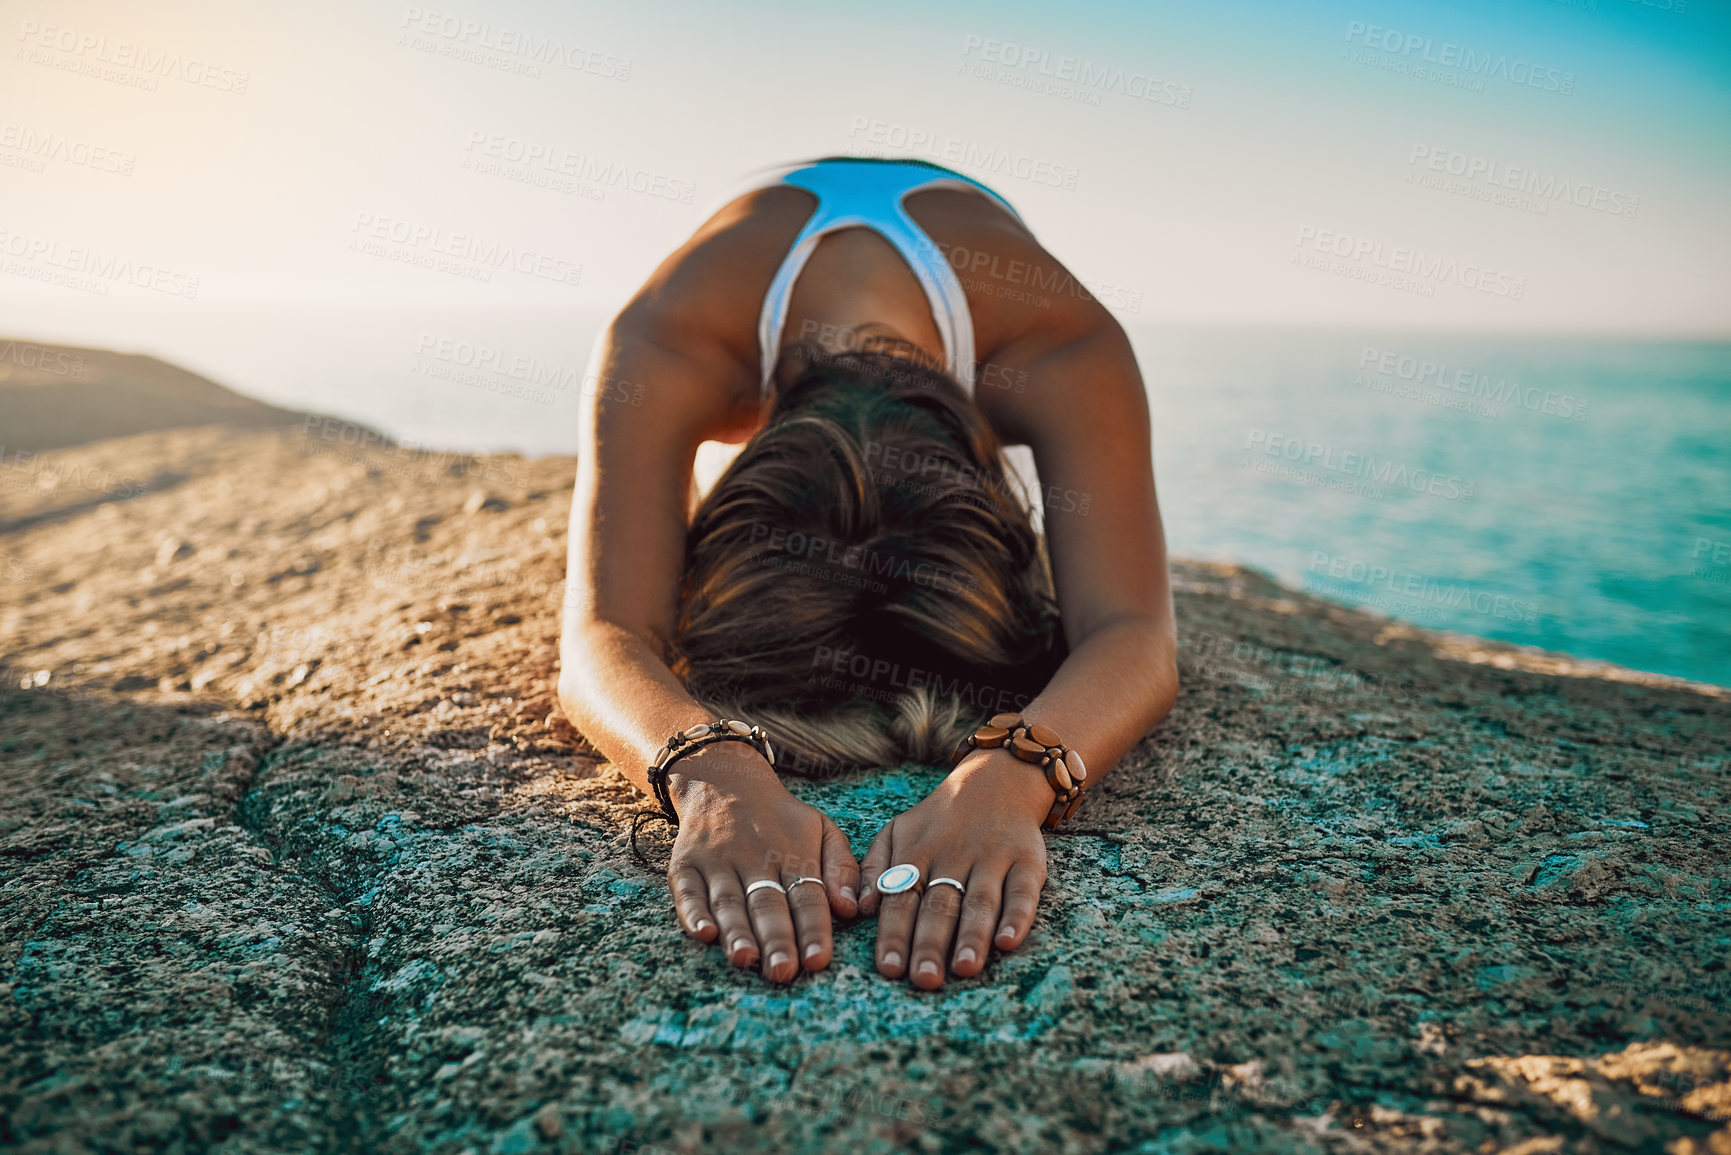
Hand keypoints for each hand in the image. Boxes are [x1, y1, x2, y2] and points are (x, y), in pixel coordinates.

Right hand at [663, 742, 859, 982]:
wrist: (724, 781)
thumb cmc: (781, 819)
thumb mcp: (821, 828)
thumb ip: (841, 867)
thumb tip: (849, 909)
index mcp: (792, 855)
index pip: (806, 897)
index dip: (813, 930)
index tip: (819, 961)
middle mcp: (754, 859)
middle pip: (767, 903)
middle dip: (776, 939)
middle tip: (784, 971)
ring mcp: (717, 861)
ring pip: (729, 900)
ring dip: (737, 931)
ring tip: (746, 958)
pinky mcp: (686, 864)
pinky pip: (687, 891)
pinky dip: (693, 913)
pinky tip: (703, 933)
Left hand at [857, 748, 1051, 988]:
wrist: (997, 780)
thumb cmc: (939, 820)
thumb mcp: (897, 831)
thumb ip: (874, 868)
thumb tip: (860, 908)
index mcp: (917, 853)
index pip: (902, 898)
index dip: (895, 934)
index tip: (889, 969)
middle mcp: (953, 856)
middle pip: (939, 904)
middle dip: (930, 943)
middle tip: (924, 980)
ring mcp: (991, 857)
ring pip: (980, 900)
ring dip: (972, 935)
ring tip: (964, 968)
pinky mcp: (1027, 859)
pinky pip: (1023, 890)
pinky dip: (1017, 915)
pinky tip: (1008, 941)